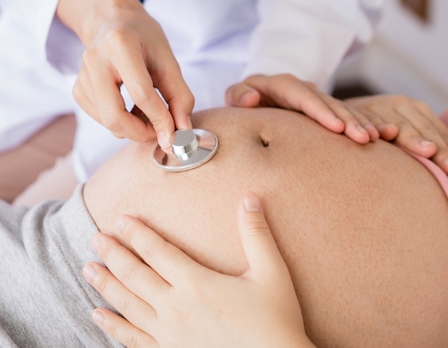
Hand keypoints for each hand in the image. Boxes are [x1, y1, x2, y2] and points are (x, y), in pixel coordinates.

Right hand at [57, 0, 193, 148]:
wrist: (112, 21)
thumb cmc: (144, 39)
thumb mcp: (169, 61)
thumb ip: (180, 96)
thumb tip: (183, 130)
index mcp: (120, 45)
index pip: (141, 93)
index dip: (160, 119)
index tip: (175, 135)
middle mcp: (95, 59)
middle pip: (114, 116)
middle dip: (141, 133)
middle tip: (161, 132)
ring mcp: (82, 76)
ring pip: (108, 121)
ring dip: (134, 129)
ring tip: (151, 114)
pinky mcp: (78, 89)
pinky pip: (101, 119)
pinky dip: (121, 123)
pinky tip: (133, 109)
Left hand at [83, 193, 313, 347]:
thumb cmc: (274, 318)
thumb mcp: (271, 271)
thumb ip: (257, 234)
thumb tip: (250, 198)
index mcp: (197, 283)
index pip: (158, 252)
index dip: (137, 234)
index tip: (120, 219)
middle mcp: (176, 307)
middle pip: (135, 275)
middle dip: (113, 254)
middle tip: (95, 239)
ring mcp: (169, 334)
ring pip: (127, 305)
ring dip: (105, 285)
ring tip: (88, 269)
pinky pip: (132, 338)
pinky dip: (113, 326)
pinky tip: (99, 316)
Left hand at [225, 74, 378, 143]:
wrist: (258, 95)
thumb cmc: (245, 99)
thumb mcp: (237, 95)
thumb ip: (239, 95)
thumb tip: (251, 99)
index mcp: (284, 85)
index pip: (304, 98)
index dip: (321, 112)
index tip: (336, 127)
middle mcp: (306, 90)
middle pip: (329, 104)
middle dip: (348, 120)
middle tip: (363, 138)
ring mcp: (319, 99)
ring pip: (343, 109)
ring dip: (359, 124)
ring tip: (373, 139)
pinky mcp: (327, 109)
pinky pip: (348, 116)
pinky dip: (363, 124)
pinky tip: (378, 136)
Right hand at [345, 95, 447, 177]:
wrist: (339, 110)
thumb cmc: (381, 124)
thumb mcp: (410, 128)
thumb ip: (437, 138)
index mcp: (416, 109)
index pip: (440, 133)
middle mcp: (400, 105)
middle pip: (424, 130)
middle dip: (440, 150)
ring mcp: (378, 108)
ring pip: (400, 125)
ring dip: (413, 139)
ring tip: (429, 152)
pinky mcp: (356, 113)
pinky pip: (366, 122)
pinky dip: (374, 127)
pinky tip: (380, 137)